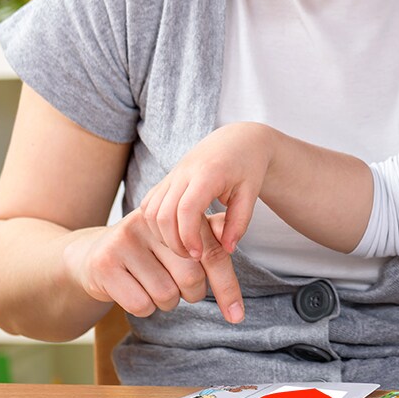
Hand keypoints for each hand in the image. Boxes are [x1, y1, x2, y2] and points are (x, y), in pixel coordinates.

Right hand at [62, 209, 245, 322]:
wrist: (92, 256)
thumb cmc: (149, 250)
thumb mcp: (178, 239)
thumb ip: (209, 235)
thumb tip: (231, 239)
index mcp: (175, 214)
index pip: (212, 253)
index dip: (226, 286)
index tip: (237, 317)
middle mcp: (149, 222)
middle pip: (191, 278)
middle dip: (192, 293)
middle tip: (180, 287)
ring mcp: (124, 241)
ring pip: (166, 295)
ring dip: (166, 301)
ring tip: (152, 284)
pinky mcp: (105, 264)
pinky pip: (141, 305)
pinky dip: (144, 307)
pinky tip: (134, 290)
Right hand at [140, 122, 268, 259]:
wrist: (236, 141)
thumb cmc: (247, 167)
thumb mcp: (250, 194)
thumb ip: (239, 222)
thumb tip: (227, 249)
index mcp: (207, 174)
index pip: (186, 209)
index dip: (188, 236)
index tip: (199, 254)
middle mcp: (183, 173)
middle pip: (163, 213)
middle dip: (173, 242)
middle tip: (192, 256)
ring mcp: (171, 175)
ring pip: (150, 210)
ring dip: (161, 235)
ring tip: (184, 248)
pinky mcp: (165, 180)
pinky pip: (148, 204)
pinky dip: (154, 224)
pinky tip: (173, 234)